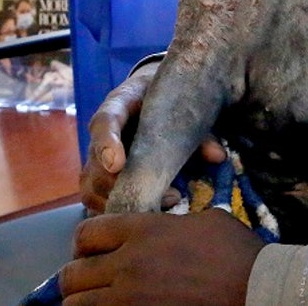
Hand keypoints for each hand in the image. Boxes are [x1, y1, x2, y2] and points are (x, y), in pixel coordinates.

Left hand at [60, 209, 264, 305]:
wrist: (255, 289)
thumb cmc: (238, 252)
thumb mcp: (206, 221)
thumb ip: (173, 224)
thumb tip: (167, 228)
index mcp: (143, 230)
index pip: (87, 232)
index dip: (85, 242)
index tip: (92, 250)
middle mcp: (128, 263)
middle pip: (72, 273)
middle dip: (77, 277)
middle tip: (91, 281)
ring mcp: (130, 298)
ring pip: (77, 304)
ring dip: (84, 302)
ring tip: (99, 300)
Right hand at [80, 61, 227, 213]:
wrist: (152, 91)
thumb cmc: (167, 97)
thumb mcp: (182, 104)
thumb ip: (198, 130)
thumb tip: (217, 156)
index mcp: (119, 104)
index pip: (103, 121)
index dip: (106, 144)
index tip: (118, 164)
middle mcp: (102, 133)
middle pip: (94, 164)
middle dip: (120, 186)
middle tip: (156, 195)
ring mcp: (96, 157)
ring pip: (90, 187)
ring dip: (118, 203)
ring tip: (153, 209)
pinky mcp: (100, 177)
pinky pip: (93, 200)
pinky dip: (113, 211)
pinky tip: (140, 216)